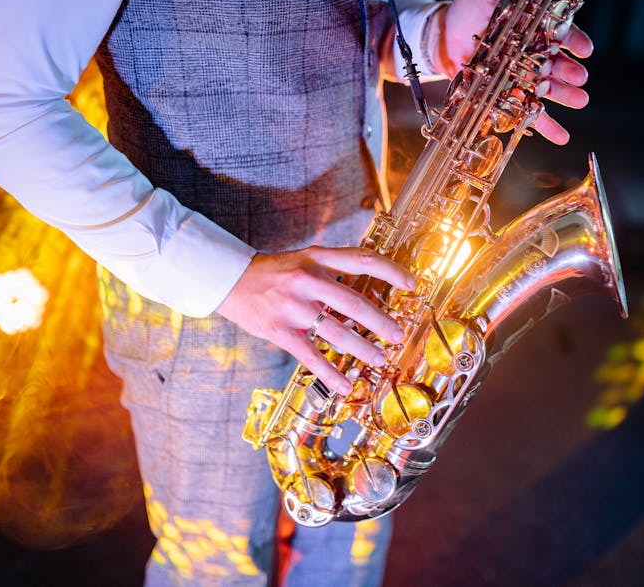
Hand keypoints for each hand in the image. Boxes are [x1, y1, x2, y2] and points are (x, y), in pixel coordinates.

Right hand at [216, 247, 415, 394]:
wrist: (230, 279)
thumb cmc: (275, 272)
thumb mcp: (305, 261)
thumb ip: (334, 273)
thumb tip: (372, 294)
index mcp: (317, 258)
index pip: (362, 260)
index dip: (391, 271)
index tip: (413, 284)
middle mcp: (307, 280)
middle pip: (354, 302)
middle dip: (381, 321)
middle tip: (398, 334)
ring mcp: (292, 306)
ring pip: (336, 332)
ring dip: (363, 348)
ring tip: (380, 358)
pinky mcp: (279, 330)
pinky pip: (310, 356)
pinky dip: (330, 373)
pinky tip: (344, 385)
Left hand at [431, 0, 593, 143]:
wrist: (444, 37)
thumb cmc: (468, 11)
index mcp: (534, 29)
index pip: (561, 34)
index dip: (574, 41)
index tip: (584, 49)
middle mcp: (534, 54)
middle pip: (558, 64)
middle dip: (570, 71)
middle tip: (580, 77)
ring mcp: (523, 77)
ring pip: (550, 89)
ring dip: (566, 97)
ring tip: (580, 101)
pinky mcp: (510, 96)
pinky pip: (530, 114)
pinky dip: (546, 126)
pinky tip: (562, 137)